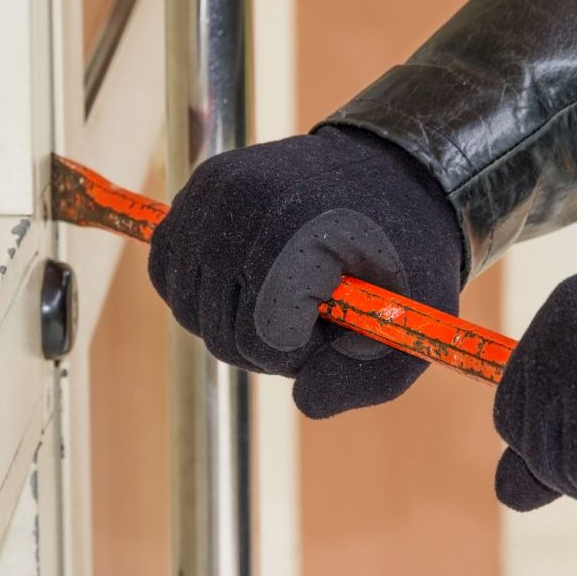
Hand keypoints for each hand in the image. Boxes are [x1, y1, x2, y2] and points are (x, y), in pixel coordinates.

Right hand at [149, 126, 462, 417]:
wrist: (396, 175)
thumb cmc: (407, 259)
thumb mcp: (409, 330)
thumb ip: (360, 380)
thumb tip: (302, 400)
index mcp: (304, 232)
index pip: (263, 339)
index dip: (299, 353)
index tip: (331, 324)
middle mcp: (250, 202)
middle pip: (220, 331)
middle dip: (267, 341)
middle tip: (313, 312)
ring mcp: (218, 189)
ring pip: (188, 307)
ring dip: (232, 320)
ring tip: (283, 292)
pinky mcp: (200, 186)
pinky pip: (167, 270)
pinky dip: (199, 291)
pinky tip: (244, 280)